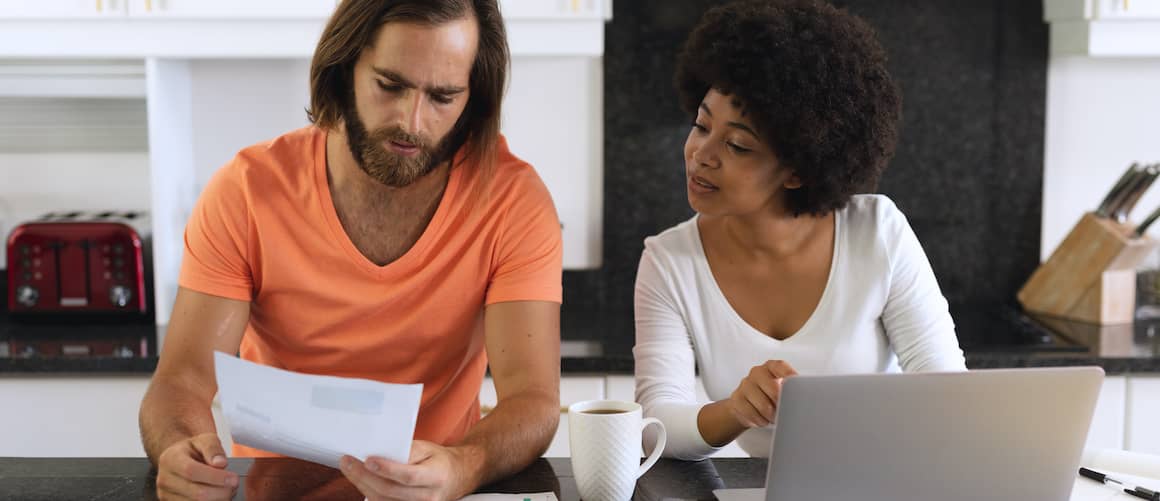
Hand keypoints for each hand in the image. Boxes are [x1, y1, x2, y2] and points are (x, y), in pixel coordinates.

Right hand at [155, 432, 238, 499]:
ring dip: (218, 499)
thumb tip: (220, 463)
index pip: (191, 471)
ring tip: (227, 489)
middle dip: (222, 492)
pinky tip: (217, 496)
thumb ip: (213, 448)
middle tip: (234, 485)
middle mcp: (165, 479)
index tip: (233, 478)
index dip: (215, 477)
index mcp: (171, 459)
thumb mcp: (205, 439)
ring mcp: (166, 495)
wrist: (179, 459)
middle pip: (197, 493)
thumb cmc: (192, 450)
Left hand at [341, 440, 475, 500]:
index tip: (368, 460)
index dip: (387, 469)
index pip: (408, 476)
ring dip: (362, 485)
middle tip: (347, 461)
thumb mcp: (427, 448)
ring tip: (349, 469)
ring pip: (383, 500)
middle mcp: (428, 496)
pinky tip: (361, 481)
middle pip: (390, 490)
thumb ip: (407, 451)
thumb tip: (381, 451)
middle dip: (364, 476)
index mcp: (435, 476)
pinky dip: (369, 493)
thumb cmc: (438, 460)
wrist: (456, 477)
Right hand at [727, 360, 798, 427]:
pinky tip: (762, 418)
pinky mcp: (736, 398)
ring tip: (774, 416)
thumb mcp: (782, 388)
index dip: (790, 376)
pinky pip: (752, 414)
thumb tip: (808, 398)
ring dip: (772, 416)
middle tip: (785, 411)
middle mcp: (757, 372)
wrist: (747, 404)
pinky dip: (761, 421)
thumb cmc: (770, 395)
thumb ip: (793, 389)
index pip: (781, 367)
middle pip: (774, 390)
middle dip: (782, 405)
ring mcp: (745, 384)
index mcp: (771, 366)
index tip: (798, 387)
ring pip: (764, 406)